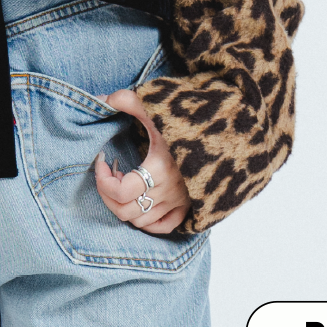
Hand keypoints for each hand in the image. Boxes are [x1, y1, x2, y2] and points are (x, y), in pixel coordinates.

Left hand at [92, 90, 190, 236]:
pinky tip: (141, 203)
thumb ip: (127, 100)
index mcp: (160, 168)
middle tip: (110, 174)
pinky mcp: (189, 205)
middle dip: (108, 194)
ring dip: (124, 205)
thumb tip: (100, 100)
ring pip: (140, 221)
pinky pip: (164, 226)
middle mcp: (169, 190)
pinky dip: (147, 221)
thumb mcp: (156, 106)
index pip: (121, 192)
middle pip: (125, 210)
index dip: (103, 180)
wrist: (226, 128)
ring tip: (125, 184)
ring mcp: (180, 200)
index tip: (103, 160)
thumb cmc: (188, 118)